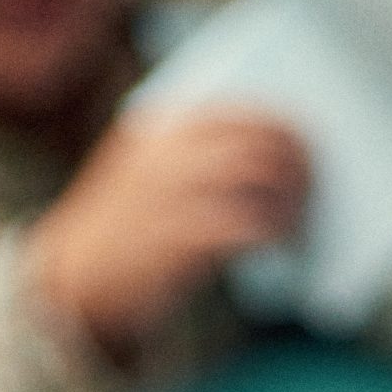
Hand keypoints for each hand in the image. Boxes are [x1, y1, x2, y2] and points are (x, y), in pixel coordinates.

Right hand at [33, 109, 310, 348]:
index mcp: (163, 124)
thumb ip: (199, 154)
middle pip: (261, 139)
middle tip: (316, 193)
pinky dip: (273, 232)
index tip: (310, 153)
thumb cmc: (127, 231)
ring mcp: (171, 192)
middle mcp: (168, 150)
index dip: (287, 131)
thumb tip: (276, 152)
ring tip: (300, 224)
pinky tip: (281, 246)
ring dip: (292, 199)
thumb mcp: (151, 173)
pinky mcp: (178, 239)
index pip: (245, 111)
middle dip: (300, 165)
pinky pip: (246, 224)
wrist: (76, 280)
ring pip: (259, 174)